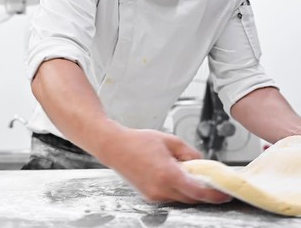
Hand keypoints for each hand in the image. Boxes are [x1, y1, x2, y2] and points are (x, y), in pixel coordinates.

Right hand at [101, 128, 230, 203]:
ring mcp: (154, 195)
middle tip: (209, 180)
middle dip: (203, 191)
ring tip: (185, 172)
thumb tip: (201, 163)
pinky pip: (169, 196)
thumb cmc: (138, 141)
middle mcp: (161, 189)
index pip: (199, 192)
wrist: (114, 147)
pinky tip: (172, 175)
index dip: (215, 195)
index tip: (225, 194)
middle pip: (192, 198)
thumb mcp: (170, 140)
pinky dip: (176, 189)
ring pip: (180, 198)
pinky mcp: (148, 196)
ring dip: (188, 189)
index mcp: (168, 174)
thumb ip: (190, 153)